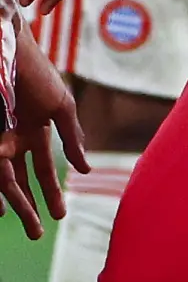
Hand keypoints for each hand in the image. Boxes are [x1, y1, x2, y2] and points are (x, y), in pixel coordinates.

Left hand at [0, 32, 86, 239]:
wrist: (9, 47)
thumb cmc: (37, 73)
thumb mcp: (61, 108)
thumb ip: (73, 138)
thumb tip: (85, 170)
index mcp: (35, 131)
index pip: (43, 169)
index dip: (51, 192)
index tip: (59, 215)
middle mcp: (13, 137)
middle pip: (21, 180)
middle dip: (29, 207)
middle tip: (37, 234)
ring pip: (3, 176)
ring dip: (11, 201)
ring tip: (15, 222)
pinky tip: (1, 196)